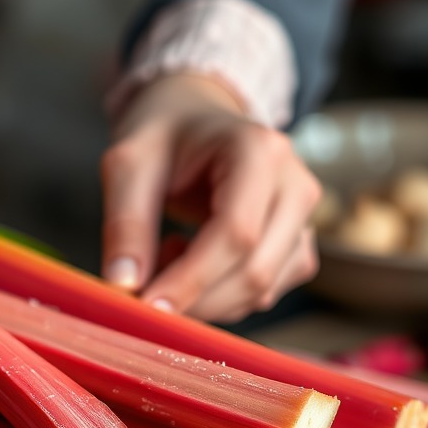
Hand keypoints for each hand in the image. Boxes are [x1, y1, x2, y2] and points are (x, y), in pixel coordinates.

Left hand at [100, 72, 321, 323]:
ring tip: (163, 254)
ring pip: (261, 291)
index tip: (147, 306)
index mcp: (259, 151)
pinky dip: (218, 297)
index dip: (191, 279)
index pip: (235, 232)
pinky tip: (189, 262)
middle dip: (195, 299)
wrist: (192, 120)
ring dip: (203, 297)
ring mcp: (303, 219)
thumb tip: (124, 285)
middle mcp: (295, 185)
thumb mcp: (128, 165)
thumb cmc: (161, 137)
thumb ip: (125, 223)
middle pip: (255, 270)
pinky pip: (263, 294)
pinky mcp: (296, 246)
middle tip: (142, 290)